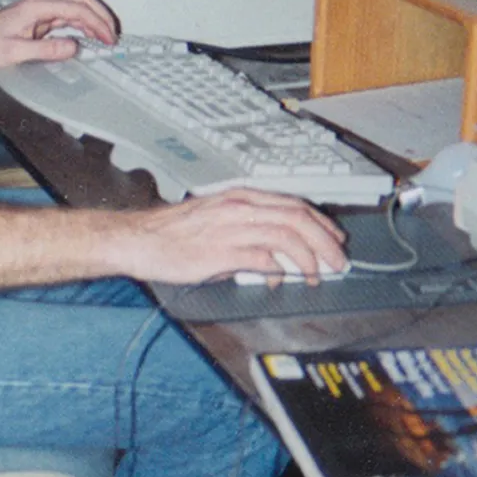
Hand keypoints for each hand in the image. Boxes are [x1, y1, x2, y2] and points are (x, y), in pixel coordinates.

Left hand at [0, 0, 117, 75]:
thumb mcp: (16, 52)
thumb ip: (46, 49)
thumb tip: (73, 47)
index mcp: (36, 6)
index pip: (76, 8)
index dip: (96, 23)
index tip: (107, 38)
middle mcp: (40, 3)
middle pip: (81, 0)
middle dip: (101, 16)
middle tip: (113, 35)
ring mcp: (40, 9)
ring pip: (76, 6)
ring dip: (93, 19)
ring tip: (106, 37)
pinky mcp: (39, 18)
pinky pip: (67, 16)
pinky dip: (82, 24)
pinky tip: (88, 36)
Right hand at [114, 188, 347, 286]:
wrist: (139, 239)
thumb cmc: (172, 232)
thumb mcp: (214, 217)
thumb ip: (245, 227)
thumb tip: (273, 250)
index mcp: (239, 197)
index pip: (292, 203)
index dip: (320, 222)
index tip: (334, 238)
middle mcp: (238, 207)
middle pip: (296, 217)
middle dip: (324, 240)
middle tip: (337, 261)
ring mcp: (230, 229)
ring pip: (286, 235)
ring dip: (308, 257)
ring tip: (315, 275)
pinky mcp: (220, 253)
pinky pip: (262, 258)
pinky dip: (278, 269)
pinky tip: (280, 280)